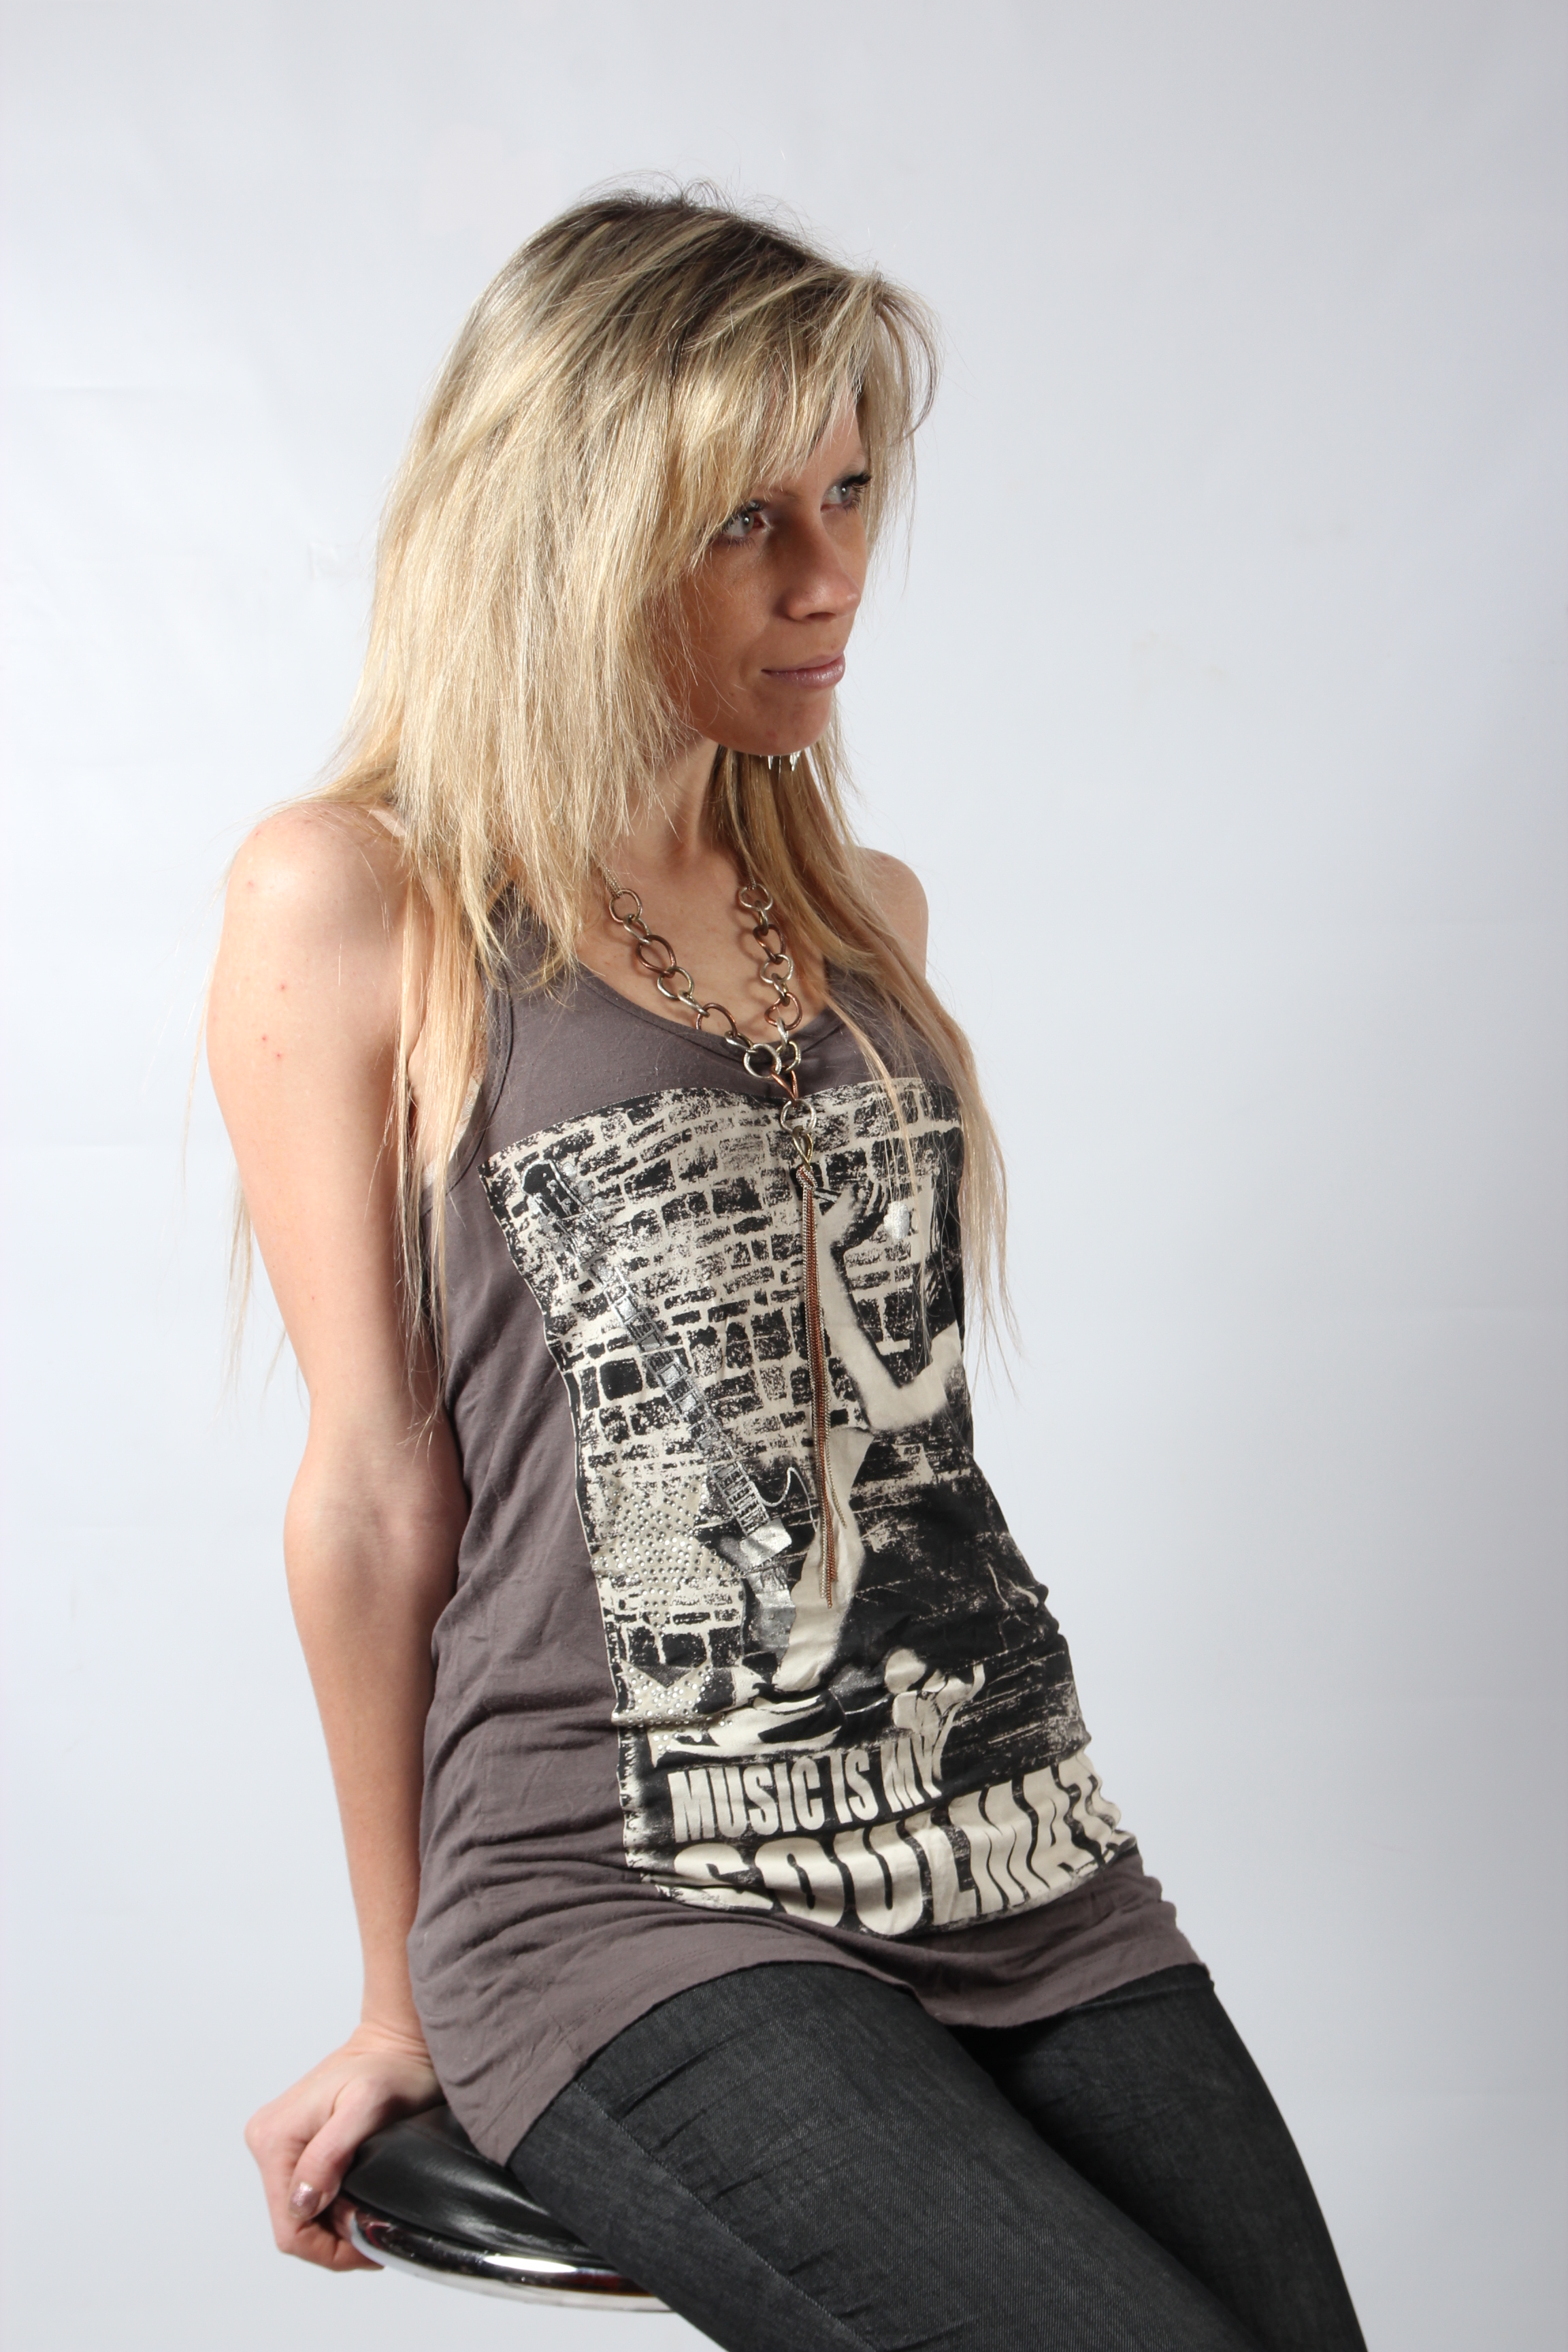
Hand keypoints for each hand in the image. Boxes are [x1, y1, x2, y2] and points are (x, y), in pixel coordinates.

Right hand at [244, 2020, 441, 2270]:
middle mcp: (266, 2139)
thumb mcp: (367, 2108)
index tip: (370, 2242)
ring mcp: (276, 2142)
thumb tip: (303, 2202)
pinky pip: (304, 2193)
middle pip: (292, 2224)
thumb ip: (329, 2155)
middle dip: (334, 2238)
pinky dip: (331, 2206)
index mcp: (275, 2137)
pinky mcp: (291, 2143)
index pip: (290, 2228)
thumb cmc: (391, 2068)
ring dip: (333, 2224)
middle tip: (376, 2228)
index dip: (330, 2248)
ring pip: (299, 2213)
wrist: (396, 2043)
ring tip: (370, 2214)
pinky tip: (357, 2199)